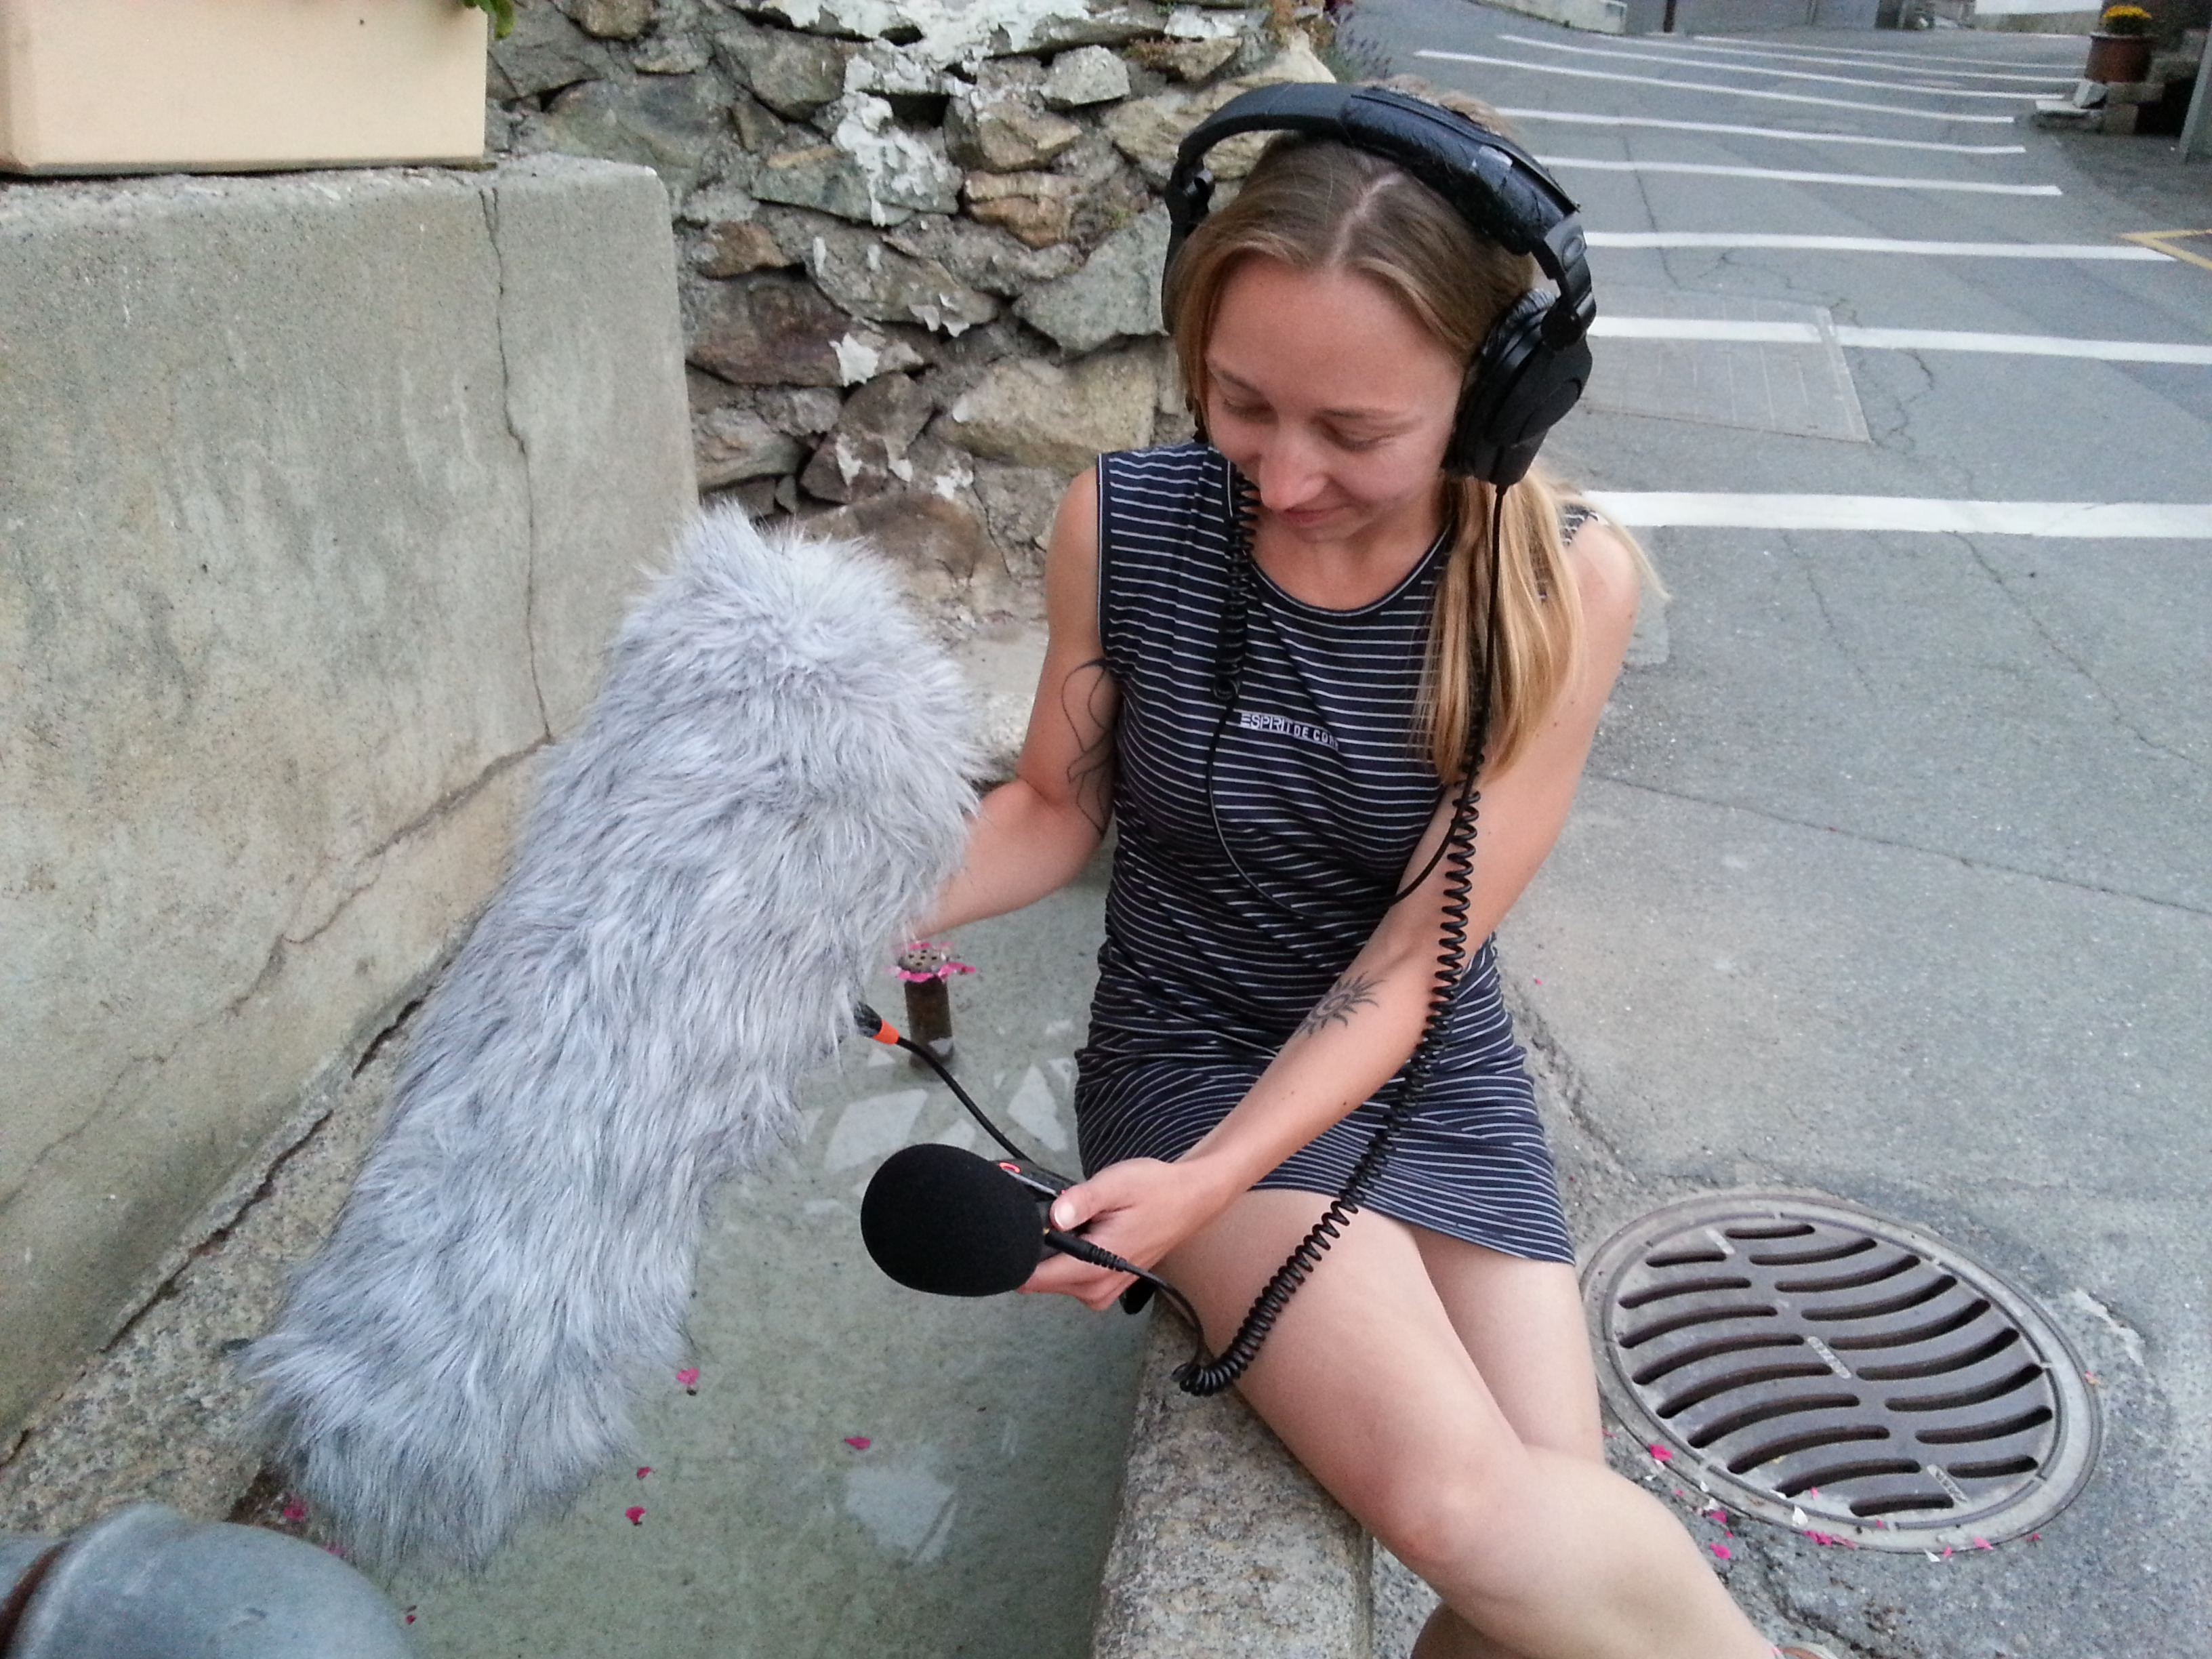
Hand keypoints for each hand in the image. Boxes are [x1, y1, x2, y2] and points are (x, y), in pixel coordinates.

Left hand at [1019, 1156, 1238, 1310]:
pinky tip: (1086, 1233)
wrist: (1190, 1199)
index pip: (1034, 1278)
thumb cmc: (1155, 1190)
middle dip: (1039, 1248)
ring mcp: (1102, 1292)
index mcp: (1095, 1266)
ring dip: (1055, 1252)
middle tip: (1060, 1213)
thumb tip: (1053, 1216)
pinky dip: (1069, 1258)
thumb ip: (1081, 1200)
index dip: (1018, 1254)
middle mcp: (1096, 1289)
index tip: (1018, 1229)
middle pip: (1040, 1279)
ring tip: (1077, 1220)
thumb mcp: (1116, 1183)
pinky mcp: (1106, 1287)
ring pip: (1054, 1280)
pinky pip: (1071, 1279)